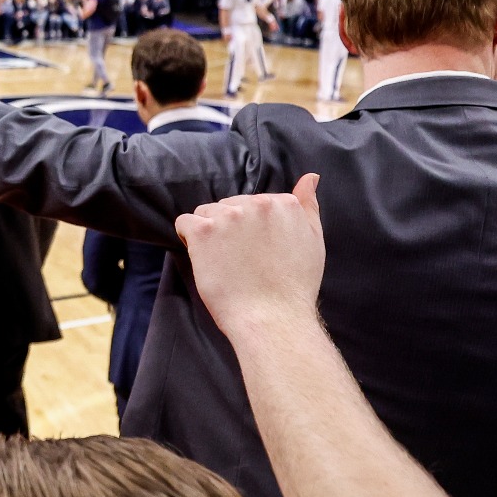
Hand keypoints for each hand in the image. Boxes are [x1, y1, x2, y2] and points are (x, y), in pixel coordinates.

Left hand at [174, 173, 324, 336]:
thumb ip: (307, 207)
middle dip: (230, 228)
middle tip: (241, 259)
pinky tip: (204, 258)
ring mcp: (229, 216)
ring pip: (206, 213)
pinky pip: (184, 223)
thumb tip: (310, 178)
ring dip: (209, 233)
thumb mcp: (312, 241)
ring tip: (224, 261)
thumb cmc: (294, 286)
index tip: (256, 250)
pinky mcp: (204, 231)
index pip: (254, 203)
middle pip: (229, 206)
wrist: (273, 318)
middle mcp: (257, 204)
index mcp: (284, 203)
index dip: (250, 228)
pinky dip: (189, 239)